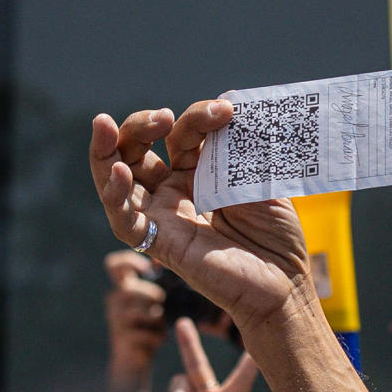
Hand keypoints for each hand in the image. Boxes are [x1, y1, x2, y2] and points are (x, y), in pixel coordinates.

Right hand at [89, 105, 310, 329]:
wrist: (287, 283)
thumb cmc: (277, 236)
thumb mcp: (262, 182)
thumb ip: (241, 151)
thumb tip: (228, 108)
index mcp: (199, 174)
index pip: (182, 136)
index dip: (197, 119)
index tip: (225, 111)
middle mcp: (175, 192)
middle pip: (137, 150)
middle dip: (141, 126)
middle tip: (164, 117)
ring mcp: (164, 216)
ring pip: (117, 180)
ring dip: (106, 152)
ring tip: (104, 126)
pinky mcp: (160, 244)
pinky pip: (125, 220)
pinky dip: (115, 195)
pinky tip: (119, 172)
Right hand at [104, 251, 166, 391]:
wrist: (134, 362)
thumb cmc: (149, 330)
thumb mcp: (154, 306)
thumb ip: (158, 289)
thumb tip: (169, 269)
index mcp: (122, 290)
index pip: (114, 265)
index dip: (129, 260)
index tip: (147, 269)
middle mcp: (115, 302)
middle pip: (130, 289)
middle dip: (152, 297)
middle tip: (161, 308)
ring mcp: (116, 320)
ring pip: (138, 312)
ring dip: (156, 319)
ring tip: (159, 326)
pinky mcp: (122, 339)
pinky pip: (145, 333)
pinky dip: (157, 337)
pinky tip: (158, 341)